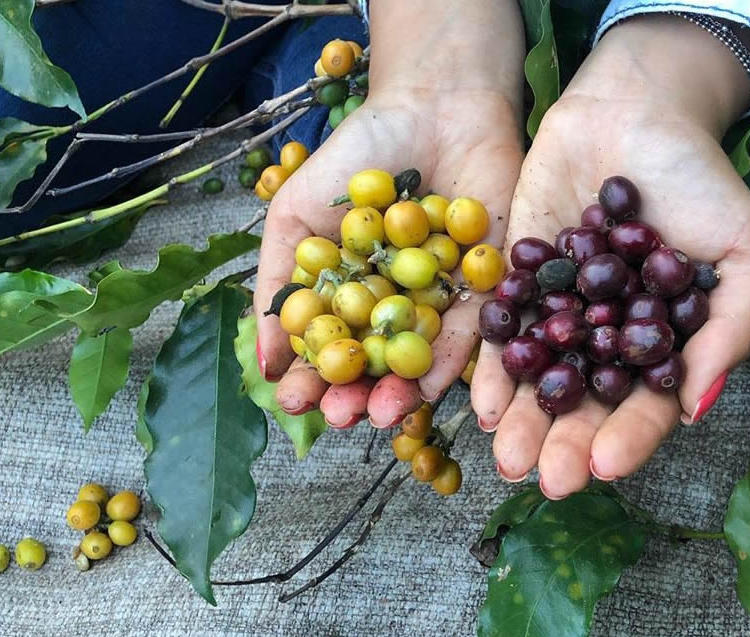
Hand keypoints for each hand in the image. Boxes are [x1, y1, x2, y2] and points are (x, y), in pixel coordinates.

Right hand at [255, 0, 523, 427]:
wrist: (434, 106)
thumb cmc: (358, 155)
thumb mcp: (298, 214)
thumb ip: (279, 280)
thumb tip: (262, 360)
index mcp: (352, 294)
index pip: (330, 347)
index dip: (311, 376)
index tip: (293, 399)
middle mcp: (397, 305)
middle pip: (376, 362)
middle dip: (357, 395)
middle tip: (340, 417)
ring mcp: (442, 299)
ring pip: (421, 357)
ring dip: (401, 391)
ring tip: (381, 415)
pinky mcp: (487, 286)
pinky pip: (472, 331)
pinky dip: (451, 359)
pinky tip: (428, 387)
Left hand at [471, 16, 749, 497]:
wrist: (635, 108)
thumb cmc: (701, 179)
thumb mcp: (743, 250)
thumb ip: (728, 328)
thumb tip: (696, 406)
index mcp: (663, 342)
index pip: (648, 403)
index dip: (630, 437)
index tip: (606, 466)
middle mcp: (608, 338)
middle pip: (586, 402)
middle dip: (567, 444)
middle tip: (547, 478)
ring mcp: (561, 312)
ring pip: (541, 378)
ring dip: (523, 421)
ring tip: (508, 457)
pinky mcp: (519, 282)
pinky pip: (502, 333)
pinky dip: (492, 367)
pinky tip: (480, 403)